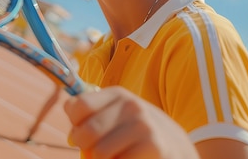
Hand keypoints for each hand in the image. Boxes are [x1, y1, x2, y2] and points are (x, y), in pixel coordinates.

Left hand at [64, 86, 197, 158]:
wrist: (177, 147)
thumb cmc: (137, 132)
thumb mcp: (118, 114)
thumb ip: (93, 113)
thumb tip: (70, 122)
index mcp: (118, 94)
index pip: (78, 106)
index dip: (74, 124)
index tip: (81, 131)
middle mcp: (131, 106)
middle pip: (85, 133)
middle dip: (84, 147)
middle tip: (96, 151)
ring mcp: (143, 126)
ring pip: (98, 154)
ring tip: (117, 155)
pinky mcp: (152, 146)